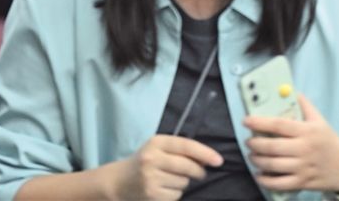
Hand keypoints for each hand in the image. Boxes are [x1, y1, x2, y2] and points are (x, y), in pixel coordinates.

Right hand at [108, 134, 222, 200]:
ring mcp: (151, 180)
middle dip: (198, 171)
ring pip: (183, 183)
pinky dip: (175, 193)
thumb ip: (180, 150)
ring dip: (183, 183)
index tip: (219, 160)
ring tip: (170, 179)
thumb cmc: (145, 161)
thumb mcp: (159, 148)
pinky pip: (176, 196)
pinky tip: (164, 189)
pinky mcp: (152, 197)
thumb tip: (207, 159)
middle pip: (187, 167)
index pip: (186, 145)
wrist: (119, 182)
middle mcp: (152, 159)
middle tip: (200, 173)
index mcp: (156, 142)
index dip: (204, 153)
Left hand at [244, 92, 338, 193]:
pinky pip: (279, 184)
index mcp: (306, 131)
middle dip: (255, 143)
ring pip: (273, 165)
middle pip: (272, 146)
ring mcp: (302, 167)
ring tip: (252, 155)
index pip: (278, 124)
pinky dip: (265, 180)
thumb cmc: (328, 140)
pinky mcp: (301, 182)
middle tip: (248, 141)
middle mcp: (303, 149)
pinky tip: (259, 174)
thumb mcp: (319, 120)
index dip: (259, 122)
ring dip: (257, 160)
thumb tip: (290, 90)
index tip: (246, 120)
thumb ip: (304, 105)